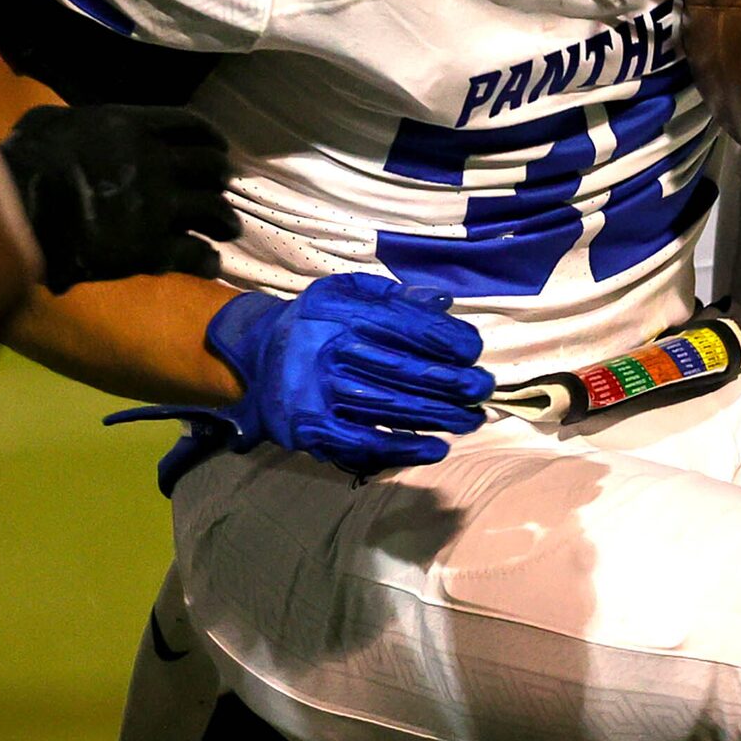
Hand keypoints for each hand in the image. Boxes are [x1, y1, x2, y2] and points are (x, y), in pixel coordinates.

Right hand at [0, 104, 239, 294]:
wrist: (13, 211)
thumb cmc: (22, 160)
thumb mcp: (49, 120)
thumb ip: (76, 120)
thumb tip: (75, 123)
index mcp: (135, 128)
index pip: (191, 126)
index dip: (209, 138)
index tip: (217, 147)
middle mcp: (158, 162)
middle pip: (210, 167)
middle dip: (219, 178)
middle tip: (220, 187)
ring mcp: (159, 206)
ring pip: (213, 210)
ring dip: (224, 220)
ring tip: (228, 228)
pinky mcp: (150, 247)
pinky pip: (194, 253)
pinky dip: (206, 259)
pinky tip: (209, 263)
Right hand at [209, 273, 492, 477]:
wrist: (257, 359)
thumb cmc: (317, 322)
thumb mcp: (348, 291)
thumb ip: (395, 295)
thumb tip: (443, 302)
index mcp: (342, 312)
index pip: (405, 326)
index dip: (446, 339)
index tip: (474, 350)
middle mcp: (329, 352)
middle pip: (403, 370)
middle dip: (451, 381)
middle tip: (484, 388)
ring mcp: (318, 395)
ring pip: (389, 409)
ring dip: (438, 417)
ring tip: (471, 419)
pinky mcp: (310, 429)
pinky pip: (363, 443)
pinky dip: (403, 448)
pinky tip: (436, 449)